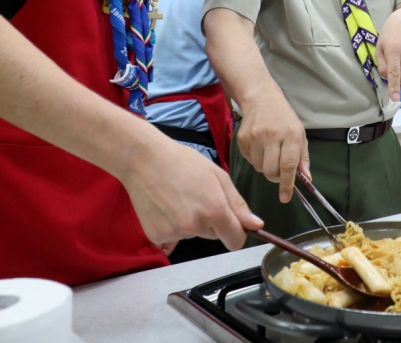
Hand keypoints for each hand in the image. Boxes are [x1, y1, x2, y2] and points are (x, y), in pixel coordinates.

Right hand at [121, 134, 263, 250]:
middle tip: (198, 196)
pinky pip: (174, 236)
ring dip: (192, 221)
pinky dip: (173, 225)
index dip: (236, 231)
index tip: (231, 220)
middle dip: (212, 220)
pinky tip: (166, 205)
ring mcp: (174, 233)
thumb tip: (256, 225)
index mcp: (215, 211)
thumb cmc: (183, 162)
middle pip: (215, 235)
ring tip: (179, 197)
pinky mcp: (157, 236)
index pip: (236, 241)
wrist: (144, 159)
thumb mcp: (217, 176)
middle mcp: (195, 226)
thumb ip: (238, 204)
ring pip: (195, 234)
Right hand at [237, 86, 309, 202]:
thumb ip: (302, 157)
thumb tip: (306, 178)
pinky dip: (255, 159)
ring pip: (259, 168)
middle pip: (271, 171)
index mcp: (291, 135)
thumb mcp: (299, 134)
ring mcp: (255, 136)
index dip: (287, 184)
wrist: (261, 98)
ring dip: (265, 166)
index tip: (285, 198)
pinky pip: (249, 160)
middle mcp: (272, 136)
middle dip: (275, 177)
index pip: (288, 165)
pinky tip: (259, 146)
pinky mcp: (242, 138)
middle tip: (278, 171)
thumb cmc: (284, 118)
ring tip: (269, 152)